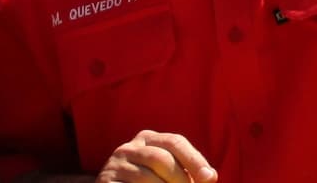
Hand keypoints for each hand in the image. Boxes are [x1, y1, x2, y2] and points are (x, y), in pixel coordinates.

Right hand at [95, 131, 216, 182]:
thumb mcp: (170, 177)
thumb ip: (190, 175)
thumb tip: (211, 176)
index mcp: (148, 139)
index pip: (175, 142)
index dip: (194, 160)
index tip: (210, 178)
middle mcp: (129, 147)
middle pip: (162, 158)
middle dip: (181, 179)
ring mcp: (115, 164)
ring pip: (147, 177)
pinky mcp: (105, 181)